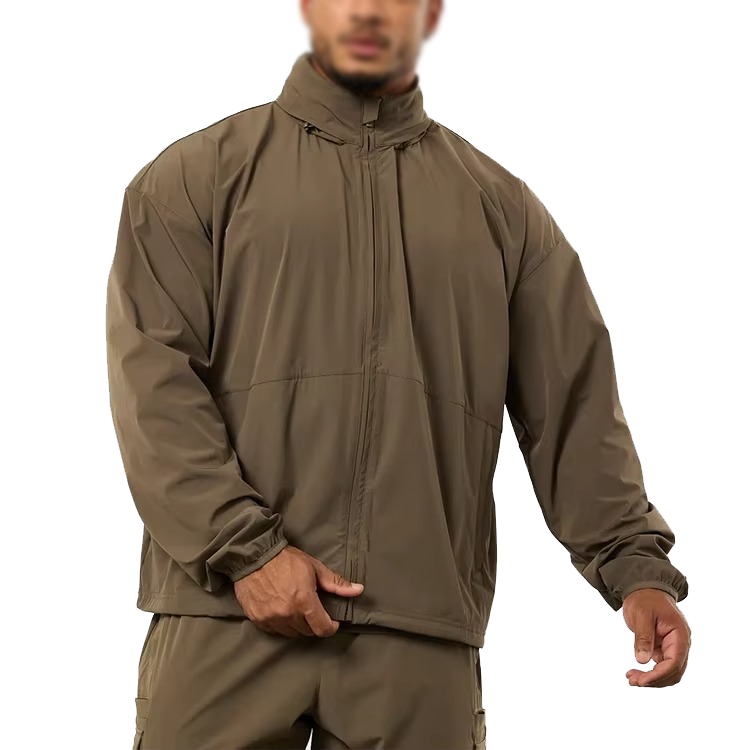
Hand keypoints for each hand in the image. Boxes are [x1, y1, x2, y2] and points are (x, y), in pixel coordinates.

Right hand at [233, 545, 363, 637]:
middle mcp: (287, 614)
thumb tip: (359, 589)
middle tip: (312, 607)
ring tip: (296, 607)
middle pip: (307, 631)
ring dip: (297, 623)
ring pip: (291, 632)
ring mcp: (271, 619)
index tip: (332, 621)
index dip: (331, 627)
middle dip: (313, 622)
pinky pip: (275, 629)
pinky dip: (280, 623)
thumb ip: (336, 583)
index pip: (322, 629)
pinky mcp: (257, 620)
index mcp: (304, 602)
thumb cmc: (285, 559)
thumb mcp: (314, 567)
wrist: (254, 555)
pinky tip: (280, 608)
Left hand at [622, 587, 690, 686]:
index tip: (641, 681)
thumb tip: (642, 661)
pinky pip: (662, 666)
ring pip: (668, 672)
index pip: (674, 663)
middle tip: (632, 680)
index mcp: (680, 635)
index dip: (658, 675)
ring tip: (632, 678)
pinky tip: (636, 673)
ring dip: (653, 679)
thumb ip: (643, 637)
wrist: (645, 588)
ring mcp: (673, 647)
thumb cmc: (645, 599)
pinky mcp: (665, 648)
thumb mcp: (642, 615)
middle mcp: (680, 644)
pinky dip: (651, 672)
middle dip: (654, 680)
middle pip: (673, 672)